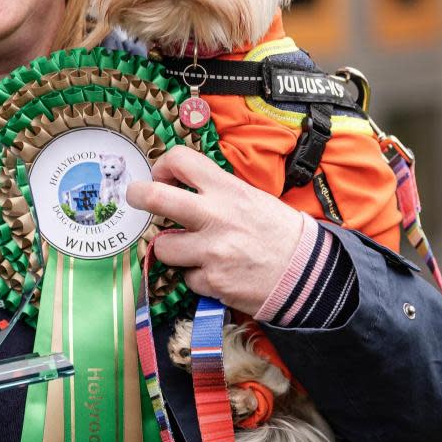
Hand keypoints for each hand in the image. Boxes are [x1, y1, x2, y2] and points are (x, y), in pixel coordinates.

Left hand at [126, 145, 304, 314]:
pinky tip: (215, 272)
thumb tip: (182, 186)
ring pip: (162, 246)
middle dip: (137, 195)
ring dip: (171, 248)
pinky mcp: (212, 281)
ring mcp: (211, 251)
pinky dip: (196, 276)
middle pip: (155, 198)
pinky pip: (185, 277)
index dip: (162, 166)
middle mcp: (216, 216)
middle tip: (135, 197)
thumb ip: (217, 191)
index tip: (161, 176)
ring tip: (190, 248)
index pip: (181, 160)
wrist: (306, 273)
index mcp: (228, 190)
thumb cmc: (278, 232)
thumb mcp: (251, 198)